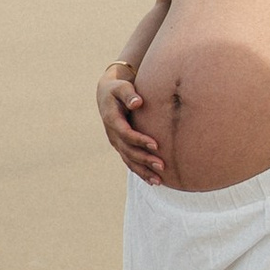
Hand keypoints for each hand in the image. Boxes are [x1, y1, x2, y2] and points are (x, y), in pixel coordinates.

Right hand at [96, 66, 166, 183]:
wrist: (107, 95)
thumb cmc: (118, 89)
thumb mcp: (121, 87)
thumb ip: (129, 94)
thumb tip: (138, 102)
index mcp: (112, 119)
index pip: (126, 133)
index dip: (140, 140)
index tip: (156, 145)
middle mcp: (113, 134)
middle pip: (129, 151)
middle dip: (145, 160)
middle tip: (162, 165)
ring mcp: (116, 142)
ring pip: (129, 160)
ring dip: (143, 171)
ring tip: (158, 181)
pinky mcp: (122, 146)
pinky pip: (130, 162)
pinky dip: (140, 172)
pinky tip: (152, 181)